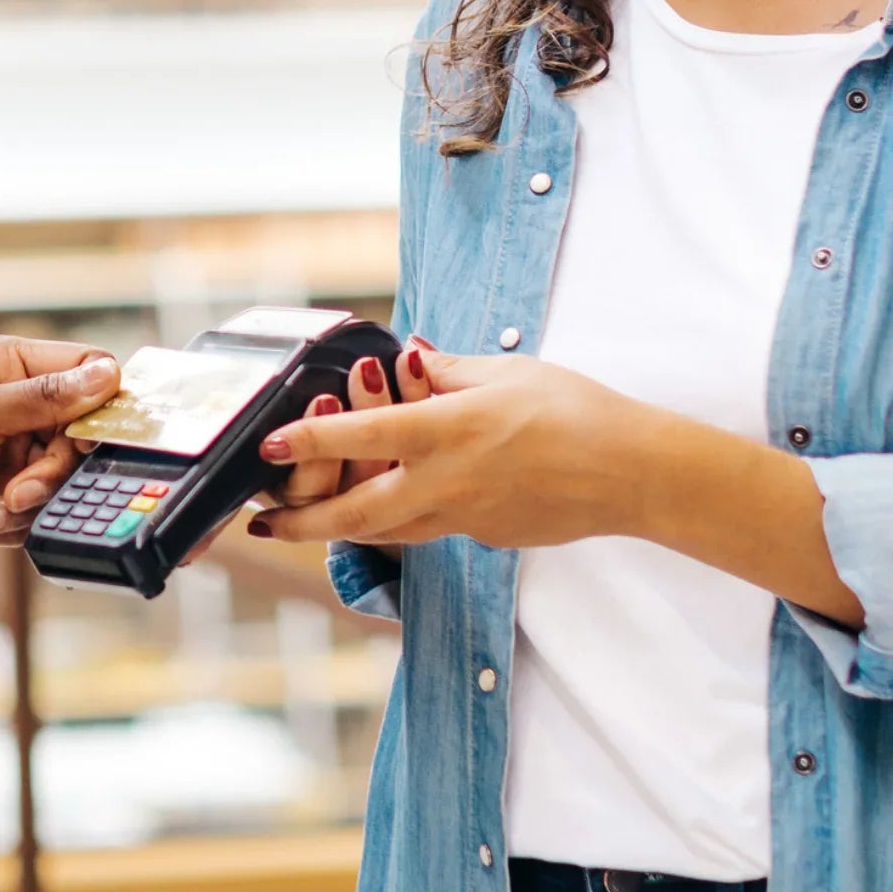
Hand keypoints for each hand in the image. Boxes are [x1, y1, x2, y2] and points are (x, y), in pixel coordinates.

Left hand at [0, 334, 119, 579]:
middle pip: (86, 431)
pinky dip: (16, 524)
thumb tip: (106, 376)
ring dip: (31, 501)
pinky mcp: (18, 498)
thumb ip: (38, 398)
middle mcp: (22, 406)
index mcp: (8, 366)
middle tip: (20, 491)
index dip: (99, 402)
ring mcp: (21, 454)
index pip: (87, 368)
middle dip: (55, 468)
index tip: (85, 438)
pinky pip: (48, 512)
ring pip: (71, 477)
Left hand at [247, 345, 658, 550]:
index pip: (362, 435)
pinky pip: (429, 530)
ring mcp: (464, 517)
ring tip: (308, 524)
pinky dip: (399, 522)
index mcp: (448, 430)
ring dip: (342, 529)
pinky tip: (392, 509)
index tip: (271, 447)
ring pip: (387, 531)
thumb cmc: (573, 409)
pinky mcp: (484, 535)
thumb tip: (410, 356)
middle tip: (265, 522)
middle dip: (302, 520)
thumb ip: (448, 369)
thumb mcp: (506, 372)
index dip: (311, 440)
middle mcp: (446, 482)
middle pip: (356, 512)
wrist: (627, 471)